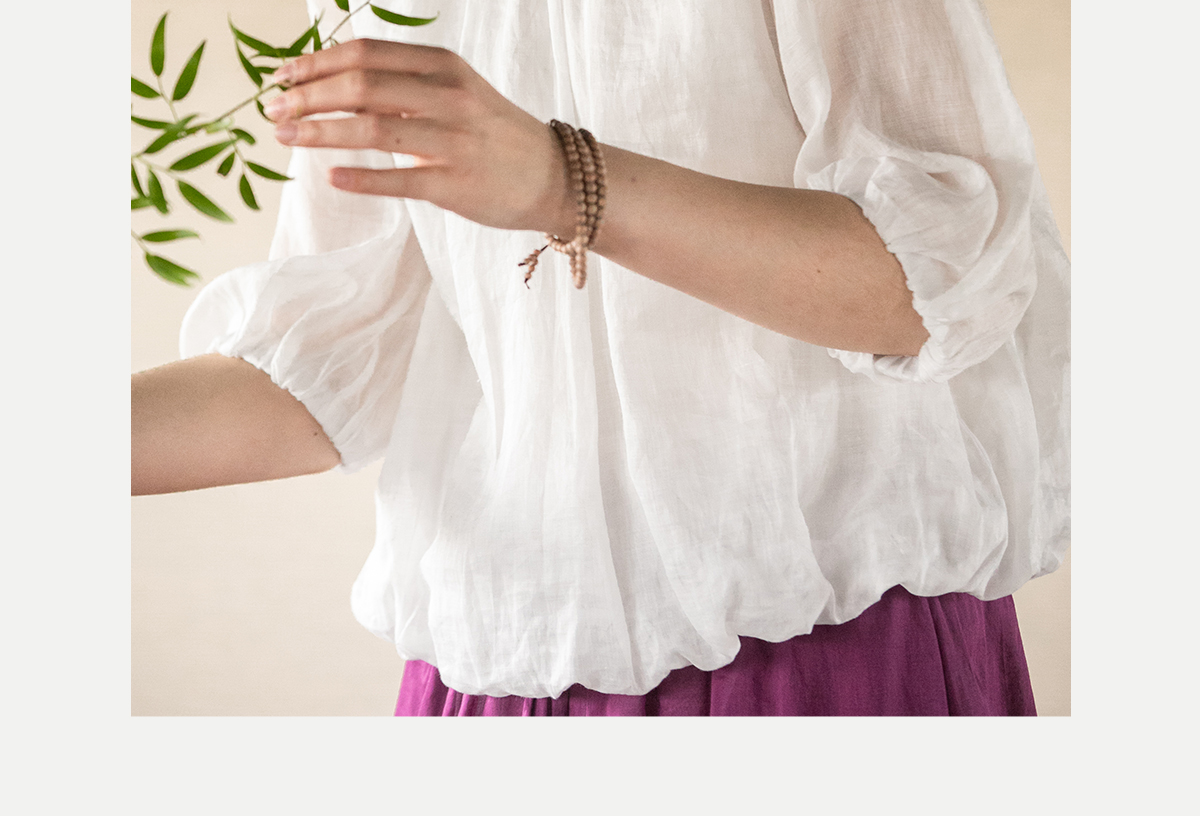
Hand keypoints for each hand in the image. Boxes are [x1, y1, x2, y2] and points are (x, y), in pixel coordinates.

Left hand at [268, 39, 574, 236]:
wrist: (554, 177)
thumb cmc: (493, 134)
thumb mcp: (456, 92)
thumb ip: (405, 85)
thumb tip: (335, 85)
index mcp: (444, 67)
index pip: (366, 55)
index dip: (317, 63)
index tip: (283, 76)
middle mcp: (448, 97)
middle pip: (362, 87)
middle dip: (308, 97)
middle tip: (274, 111)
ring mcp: (452, 141)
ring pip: (372, 129)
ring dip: (320, 133)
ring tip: (287, 138)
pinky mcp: (454, 184)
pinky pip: (398, 179)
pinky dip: (360, 178)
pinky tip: (332, 178)